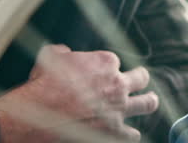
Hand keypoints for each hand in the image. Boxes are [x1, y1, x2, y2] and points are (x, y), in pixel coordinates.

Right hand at [0, 45, 158, 141]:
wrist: (39, 115)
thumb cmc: (43, 86)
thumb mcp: (51, 58)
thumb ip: (65, 54)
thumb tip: (66, 54)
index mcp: (105, 62)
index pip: (115, 63)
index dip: (106, 69)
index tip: (98, 75)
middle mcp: (118, 84)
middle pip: (142, 78)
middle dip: (140, 79)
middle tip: (141, 81)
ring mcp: (119, 109)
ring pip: (148, 104)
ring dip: (147, 103)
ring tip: (148, 102)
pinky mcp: (114, 132)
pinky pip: (132, 134)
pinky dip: (129, 133)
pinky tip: (127, 133)